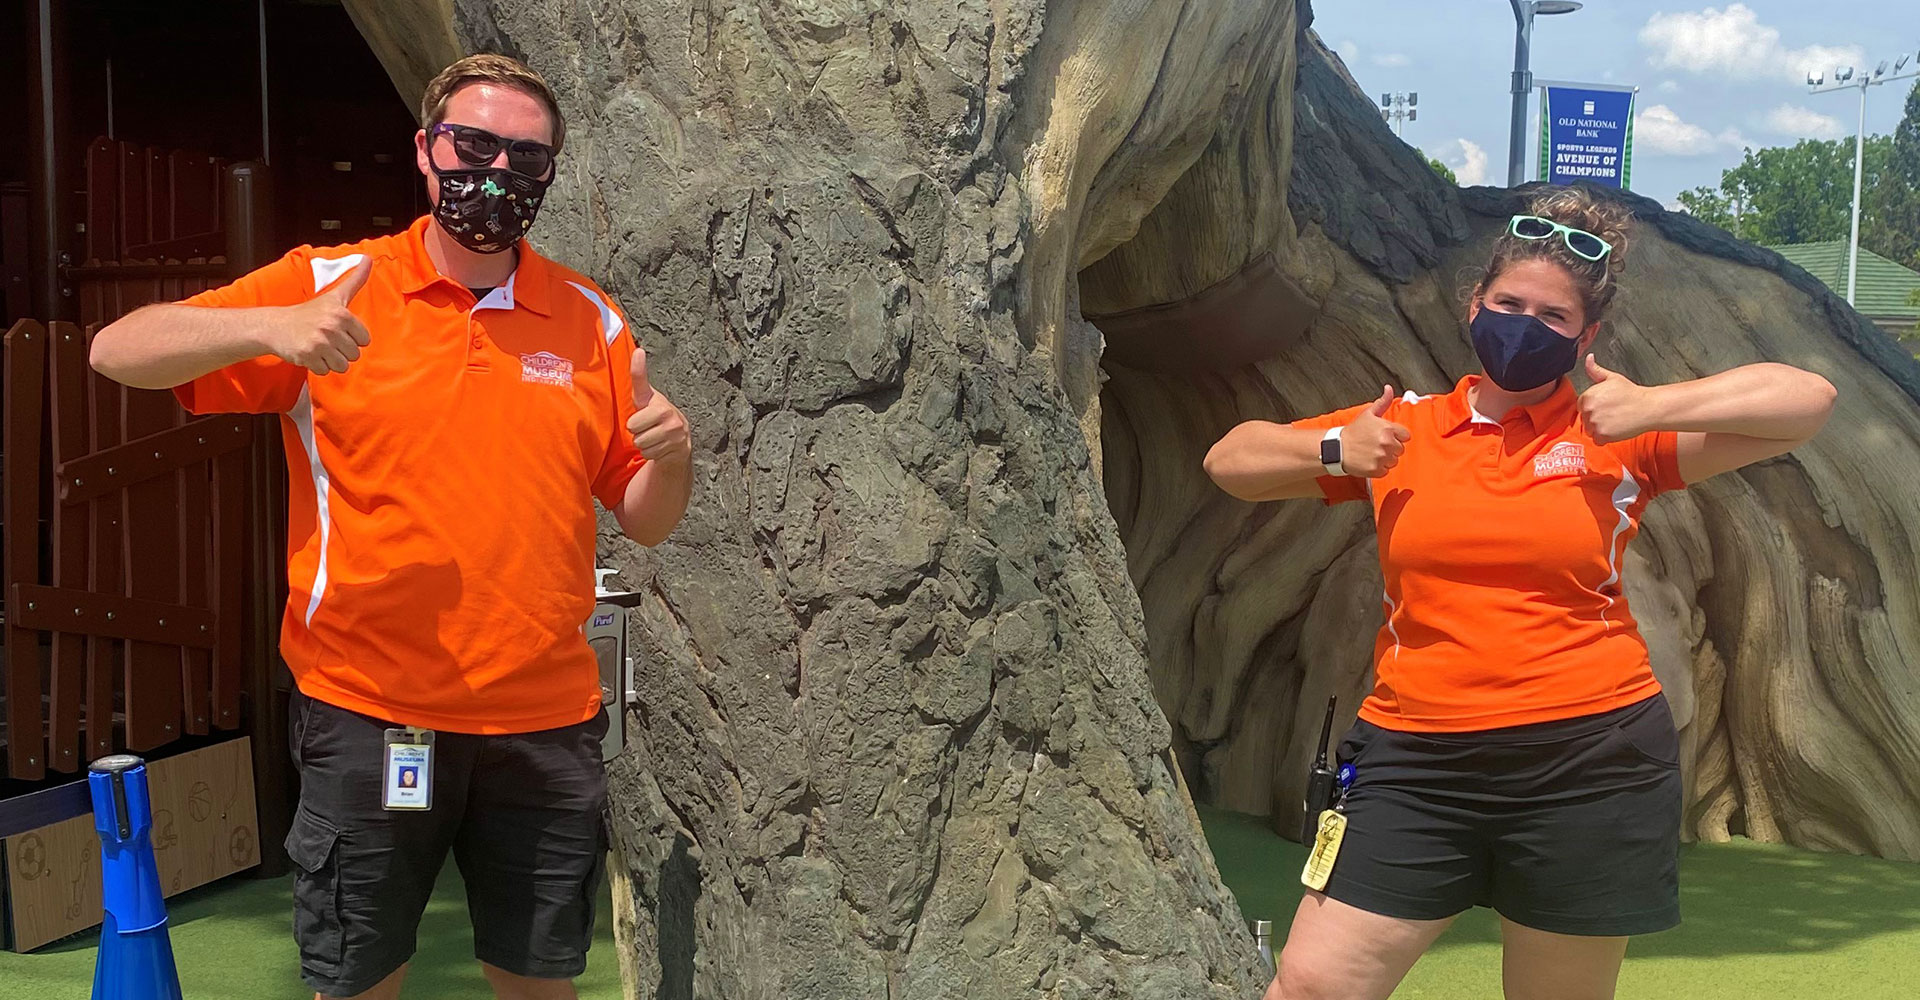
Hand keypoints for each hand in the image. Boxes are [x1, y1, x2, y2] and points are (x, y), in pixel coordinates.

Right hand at [269, 257, 372, 374]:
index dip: (351, 338)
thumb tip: (369, 258)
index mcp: (341, 314)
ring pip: (342, 366)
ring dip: (330, 360)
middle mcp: (331, 327)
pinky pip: (325, 371)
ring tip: (318, 347)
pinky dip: (318, 366)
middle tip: (325, 338)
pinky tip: (309, 353)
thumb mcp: (334, 296)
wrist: (275, 326)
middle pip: (354, 355)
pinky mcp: (308, 356)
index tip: (337, 330)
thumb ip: (355, 280)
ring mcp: (320, 342)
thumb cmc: (309, 312)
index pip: (364, 340)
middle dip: (340, 350)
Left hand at [626, 348, 690, 464]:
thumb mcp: (646, 398)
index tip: (638, 351)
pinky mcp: (678, 449)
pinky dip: (651, 453)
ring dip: (643, 443)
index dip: (639, 368)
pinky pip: (649, 454)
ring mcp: (675, 434)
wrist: (679, 440)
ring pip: (640, 444)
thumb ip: (639, 378)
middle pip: (632, 428)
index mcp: (658, 403)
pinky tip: (660, 446)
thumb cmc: (656, 415)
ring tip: (653, 436)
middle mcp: (669, 416)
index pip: (642, 385)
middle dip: (636, 431)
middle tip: (646, 427)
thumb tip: (638, 350)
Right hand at [1341, 385, 1411, 476]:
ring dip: (1385, 459)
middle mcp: (1387, 443)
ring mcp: (1381, 457)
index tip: (1385, 436)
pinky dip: (1379, 468)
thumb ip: (1383, 402)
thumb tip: (1389, 388)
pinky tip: (1369, 461)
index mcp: (1387, 429)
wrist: (1337, 448)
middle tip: (1376, 445)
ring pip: (1394, 461)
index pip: (1406, 436)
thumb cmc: (1354, 431)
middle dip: (1391, 448)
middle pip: (1400, 449)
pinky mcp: (1376, 470)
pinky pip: (1385, 471)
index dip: (1396, 436)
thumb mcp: (1368, 414)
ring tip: (1372, 453)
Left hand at [1578, 355, 1656, 443]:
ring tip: (1614, 421)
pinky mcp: (1602, 435)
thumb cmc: (1632, 393)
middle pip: (1584, 419)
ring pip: (1590, 431)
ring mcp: (1595, 423)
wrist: (1648, 407)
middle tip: (1612, 413)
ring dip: (1599, 429)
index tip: (1605, 406)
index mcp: (1588, 396)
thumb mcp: (1612, 378)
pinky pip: (1597, 440)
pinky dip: (1605, 438)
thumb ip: (1595, 370)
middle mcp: (1588, 410)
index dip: (1593, 407)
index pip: (1581, 406)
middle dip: (1595, 418)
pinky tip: (1616, 428)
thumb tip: (1588, 358)